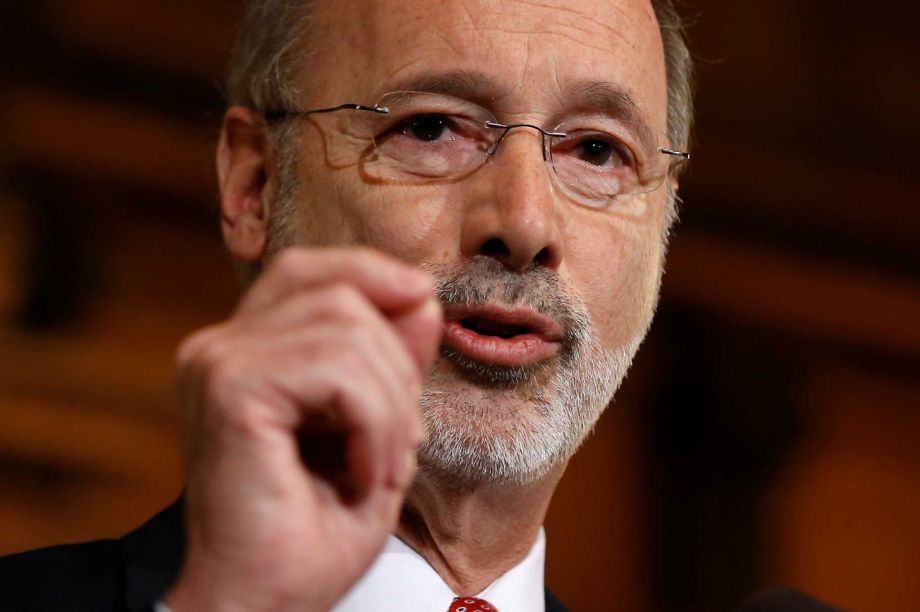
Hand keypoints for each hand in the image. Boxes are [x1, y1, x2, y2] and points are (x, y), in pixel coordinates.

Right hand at [162, 247, 441, 611]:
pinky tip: (369, 473)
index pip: (310, 270)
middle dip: (398, 361)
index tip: (425, 306)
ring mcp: (219, 362)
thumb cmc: (314, 529)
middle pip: (340, 292)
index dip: (373, 274)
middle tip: (404, 439)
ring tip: (387, 466)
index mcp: (246, 351)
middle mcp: (220, 347)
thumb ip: (391, 360)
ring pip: (350, 329)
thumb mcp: (375, 429)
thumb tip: (422, 296)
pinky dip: (378, 422)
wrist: (265, 602)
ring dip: (393, 404)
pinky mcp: (232, 388)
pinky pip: (341, 370)